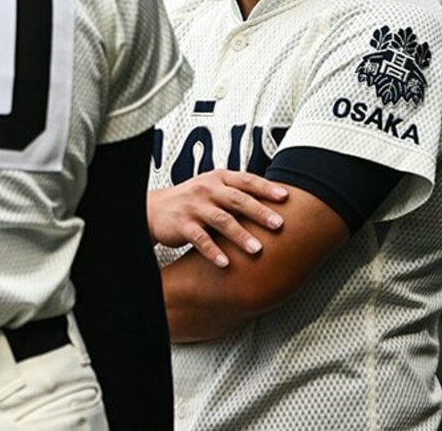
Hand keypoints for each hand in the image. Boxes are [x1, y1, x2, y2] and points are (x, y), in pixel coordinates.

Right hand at [148, 171, 287, 267]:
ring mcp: (194, 207)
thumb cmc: (192, 200)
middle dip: (259, 212)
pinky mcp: (182, 224)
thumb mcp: (213, 188)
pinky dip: (213, 251)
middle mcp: (207, 190)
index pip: (246, 180)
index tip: (286, 198)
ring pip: (221, 220)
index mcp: (218, 179)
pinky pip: (200, 239)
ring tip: (256, 249)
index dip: (266, 188)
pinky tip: (225, 263)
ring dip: (240, 235)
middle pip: (237, 199)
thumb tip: (276, 201)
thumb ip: (238, 192)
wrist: (156, 208)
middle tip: (278, 225)